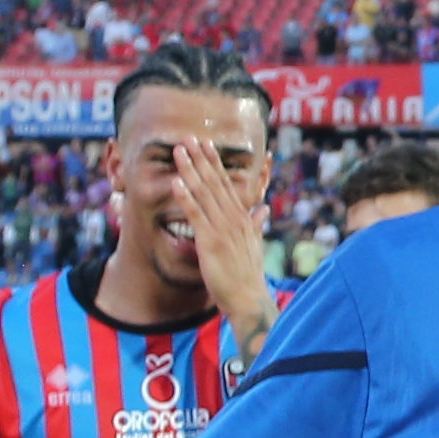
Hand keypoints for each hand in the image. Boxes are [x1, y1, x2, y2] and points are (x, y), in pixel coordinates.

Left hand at [176, 153, 275, 346]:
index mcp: (242, 218)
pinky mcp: (210, 241)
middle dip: (200, 159)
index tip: (205, 145)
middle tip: (188, 138)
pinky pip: (196, 215)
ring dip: (190, 170)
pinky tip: (176, 183)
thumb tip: (262, 210)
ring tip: (179, 151)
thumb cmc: (248, 276)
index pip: (226, 184)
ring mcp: (222, 229)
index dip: (215, 163)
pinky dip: (186, 198)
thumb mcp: (254, 244)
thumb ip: (256, 224)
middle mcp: (234, 218)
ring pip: (204, 193)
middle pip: (215, 182)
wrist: (248, 299)